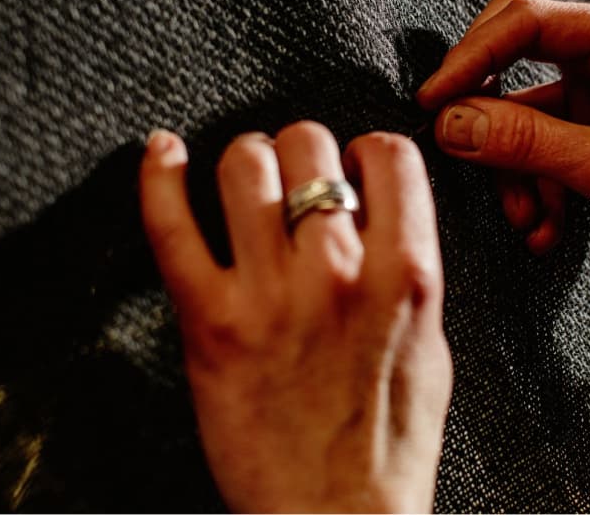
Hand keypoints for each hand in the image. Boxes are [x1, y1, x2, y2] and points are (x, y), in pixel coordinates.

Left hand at [139, 123, 451, 512]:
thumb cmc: (387, 446)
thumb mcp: (431, 346)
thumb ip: (409, 269)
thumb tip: (380, 212)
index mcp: (406, 276)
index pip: (390, 156)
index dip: (368, 150)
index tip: (354, 165)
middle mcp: (338, 274)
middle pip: (309, 143)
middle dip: (303, 151)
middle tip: (297, 179)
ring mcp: (270, 294)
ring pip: (245, 165)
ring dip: (246, 162)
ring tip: (247, 183)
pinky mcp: (210, 322)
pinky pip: (172, 225)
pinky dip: (158, 177)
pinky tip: (162, 152)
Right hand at [417, 0, 589, 324]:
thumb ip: (525, 142)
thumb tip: (452, 122)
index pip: (528, 22)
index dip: (473, 56)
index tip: (436, 98)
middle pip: (513, 60)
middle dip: (489, 117)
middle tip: (458, 148)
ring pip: (519, 116)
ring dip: (513, 171)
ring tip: (527, 217)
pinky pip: (535, 150)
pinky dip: (532, 189)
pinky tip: (545, 227)